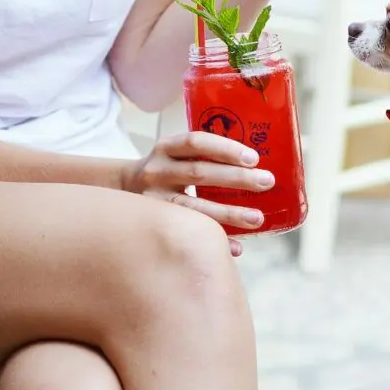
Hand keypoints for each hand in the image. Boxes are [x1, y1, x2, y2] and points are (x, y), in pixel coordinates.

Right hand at [123, 132, 274, 255]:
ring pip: (193, 207)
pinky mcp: (154, 224)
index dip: (224, 148)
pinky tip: (236, 247)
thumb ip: (206, 156)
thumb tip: (257, 166)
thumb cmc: (166, 171)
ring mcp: (153, 199)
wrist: (122, 190)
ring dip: (229, 213)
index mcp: (167, 148)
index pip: (196, 142)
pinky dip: (214, 239)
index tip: (253, 158)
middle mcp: (158, 171)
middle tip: (267, 182)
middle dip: (236, 178)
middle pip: (199, 172)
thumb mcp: (176, 154)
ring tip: (258, 219)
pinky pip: (187, 233)